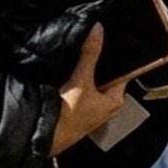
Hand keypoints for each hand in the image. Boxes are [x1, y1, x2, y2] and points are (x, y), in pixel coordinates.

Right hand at [50, 25, 126, 155]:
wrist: (44, 139)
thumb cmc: (68, 116)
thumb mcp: (80, 82)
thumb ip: (90, 55)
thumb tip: (98, 28)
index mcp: (116, 98)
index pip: (124, 69)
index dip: (118, 53)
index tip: (113, 33)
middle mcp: (108, 101)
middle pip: (107, 72)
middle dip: (101, 57)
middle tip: (97, 34)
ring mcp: (92, 104)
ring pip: (93, 78)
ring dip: (89, 65)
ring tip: (86, 42)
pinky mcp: (78, 105)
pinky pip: (82, 84)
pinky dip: (79, 74)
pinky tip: (73, 61)